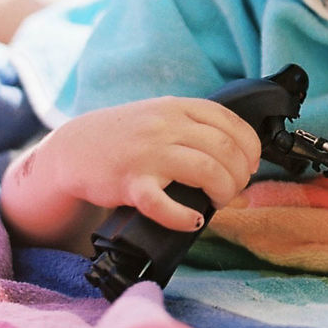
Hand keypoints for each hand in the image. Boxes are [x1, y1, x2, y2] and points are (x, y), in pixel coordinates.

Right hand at [0, 96, 261, 249]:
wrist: (75, 148)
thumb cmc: (128, 135)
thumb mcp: (163, 116)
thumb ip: (197, 129)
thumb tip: (242, 159)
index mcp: (178, 107)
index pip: (232, 123)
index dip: (251, 148)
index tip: (251, 165)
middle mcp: (166, 126)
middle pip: (225, 149)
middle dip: (240, 174)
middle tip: (235, 189)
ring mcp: (148, 154)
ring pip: (206, 171)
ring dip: (223, 192)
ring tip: (218, 202)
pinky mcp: (129, 184)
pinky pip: (164, 204)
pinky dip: (184, 216)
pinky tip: (192, 220)